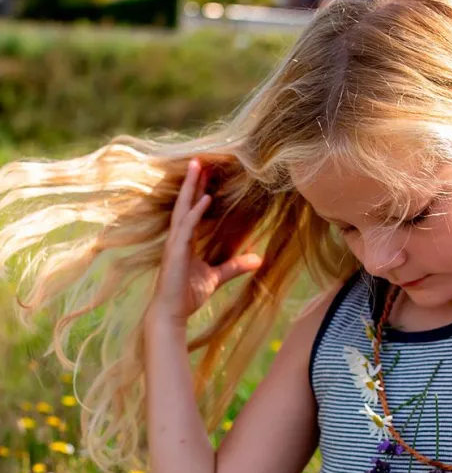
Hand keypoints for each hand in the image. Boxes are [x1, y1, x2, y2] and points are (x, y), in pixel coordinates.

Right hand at [148, 158, 262, 326]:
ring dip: (191, 187)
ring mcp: (175, 243)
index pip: (192, 210)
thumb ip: (235, 265)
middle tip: (200, 159)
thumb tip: (258, 259)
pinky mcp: (176, 252)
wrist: (171, 313)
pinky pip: (187, 227)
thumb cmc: (187, 295)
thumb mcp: (217, 277)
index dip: (198, 191)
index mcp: (184, 241)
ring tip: (198, 167)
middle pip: (185, 203)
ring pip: (183, 208)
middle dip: (193, 181)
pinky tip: (206, 198)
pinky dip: (196, 211)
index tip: (206, 173)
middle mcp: (177, 238)